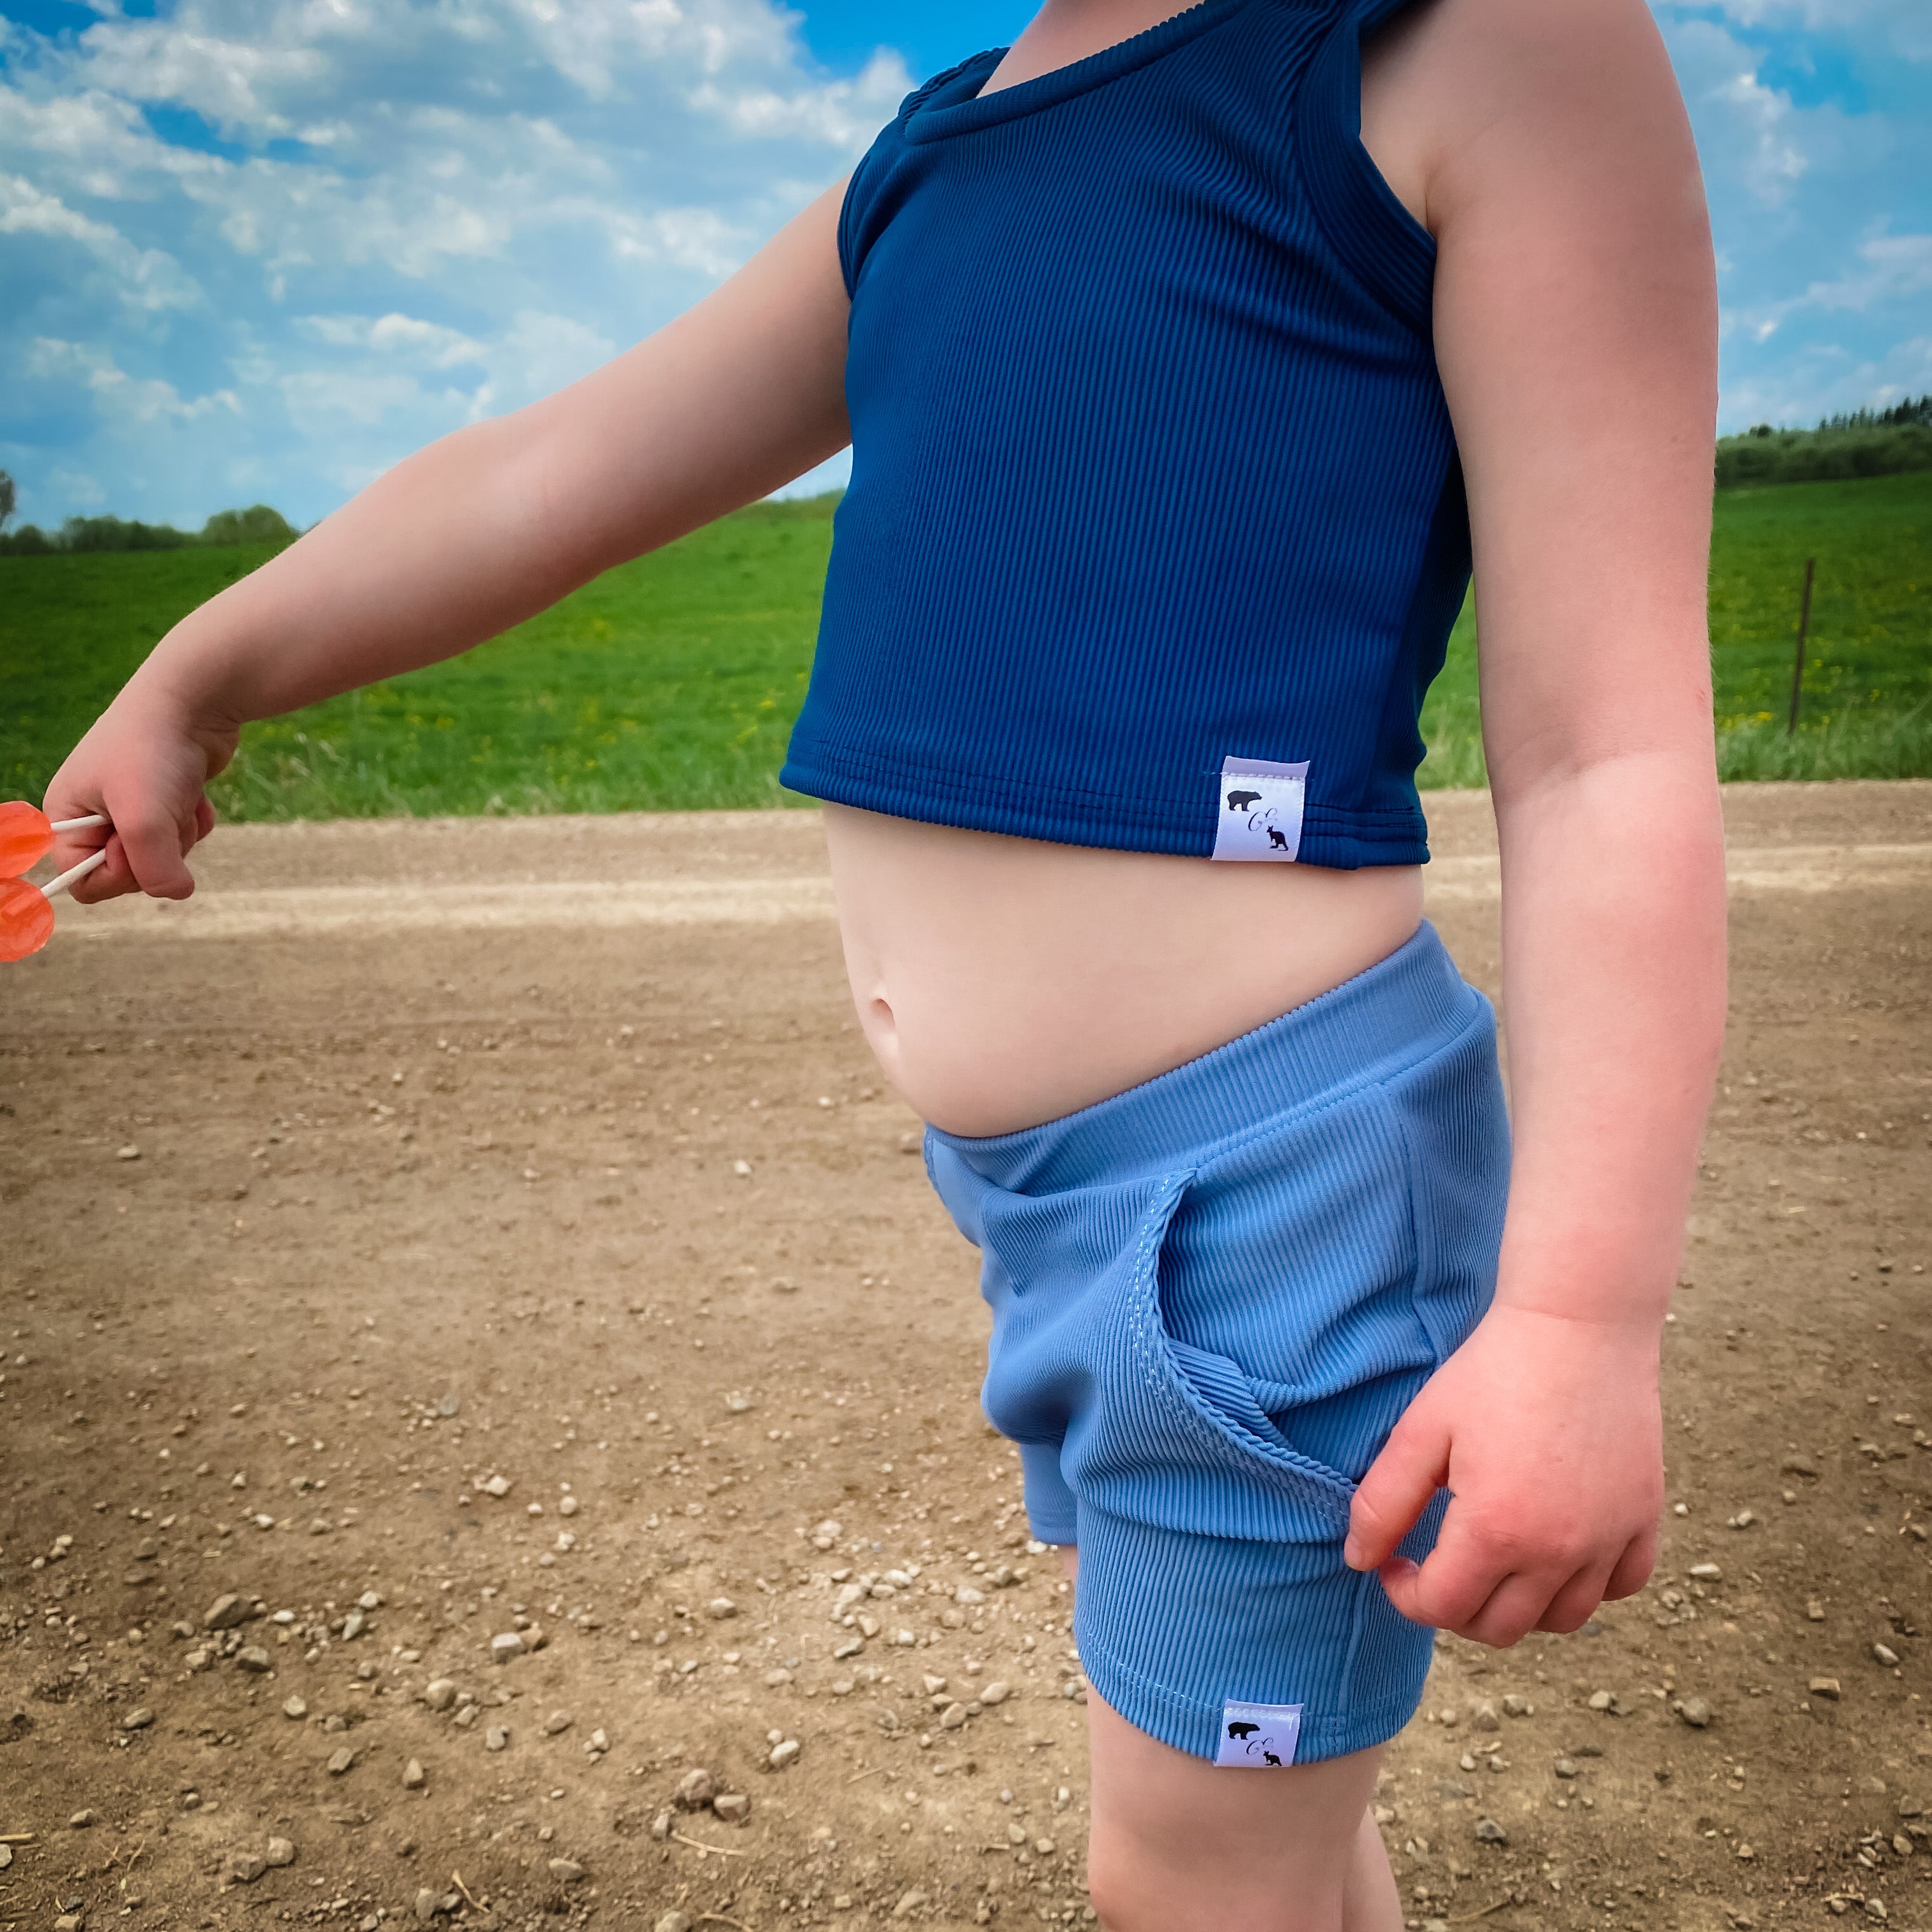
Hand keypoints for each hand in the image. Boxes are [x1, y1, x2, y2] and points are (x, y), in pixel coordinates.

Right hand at [42, 679, 238, 903]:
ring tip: (180, 796)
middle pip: (129, 875)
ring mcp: (132, 808)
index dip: (115, 875)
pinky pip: (184, 837)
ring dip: (181, 834)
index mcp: (66, 817)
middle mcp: (93, 815)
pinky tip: (197, 794)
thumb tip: (176, 891)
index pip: (83, 883)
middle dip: (158, 852)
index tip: (135, 845)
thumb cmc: (155, 751)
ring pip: (163, 858)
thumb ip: (153, 869)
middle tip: (164, 814)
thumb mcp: (145, 818)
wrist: (195, 699)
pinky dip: (195, 820)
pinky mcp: (166, 801)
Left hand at [1344, 1302, 1662, 1645]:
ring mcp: (1607, 1540)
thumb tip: (1358, 1559)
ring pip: (1561, 1621)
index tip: (1392, 1562)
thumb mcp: (1422, 1430)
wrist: (1577, 1325)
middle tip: (1436, 1564)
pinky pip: (1620, 1587)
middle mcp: (1558, 1551)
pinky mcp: (1643, 1519)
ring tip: (1492, 1562)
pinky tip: (1556, 1551)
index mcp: (1496, 1530)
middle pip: (1499, 1628)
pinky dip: (1587, 1586)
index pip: (1442, 1607)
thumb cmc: (1493, 1371)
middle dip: (1454, 1608)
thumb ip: (1383, 1502)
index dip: (1404, 1594)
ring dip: (1518, 1606)